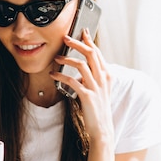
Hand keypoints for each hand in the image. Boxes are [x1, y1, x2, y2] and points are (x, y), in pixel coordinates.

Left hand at [52, 29, 113, 143]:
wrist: (102, 128)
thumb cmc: (98, 109)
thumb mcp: (99, 89)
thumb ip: (93, 77)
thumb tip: (81, 68)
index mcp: (107, 75)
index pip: (98, 53)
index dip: (89, 41)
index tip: (82, 32)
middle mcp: (103, 79)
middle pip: (91, 54)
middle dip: (77, 43)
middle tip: (66, 38)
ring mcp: (96, 87)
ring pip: (82, 65)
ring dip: (67, 59)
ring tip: (57, 58)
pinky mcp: (87, 96)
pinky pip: (72, 81)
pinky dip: (61, 75)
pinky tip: (53, 75)